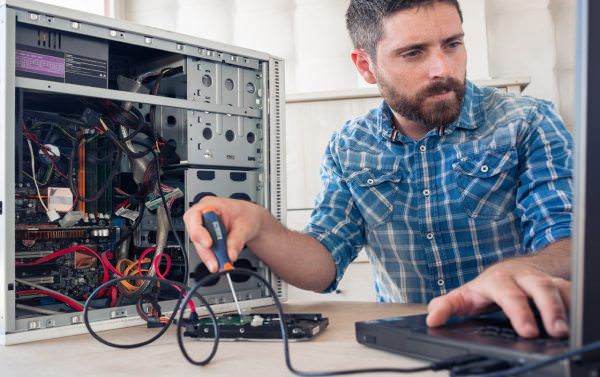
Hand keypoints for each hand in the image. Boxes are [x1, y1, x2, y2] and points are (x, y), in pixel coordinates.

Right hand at [183, 197, 265, 272]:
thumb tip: (230, 254)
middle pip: (195, 234)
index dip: (198, 231)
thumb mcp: (245, 225)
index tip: (209, 244)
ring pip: (199, 245)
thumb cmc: (247, 215)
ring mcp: (203, 228)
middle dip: (205, 251)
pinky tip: (220, 263)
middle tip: (215, 263)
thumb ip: (237, 240)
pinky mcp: (206, 239)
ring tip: (220, 265)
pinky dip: (212, 258)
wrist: (251, 220)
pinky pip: (205, 250)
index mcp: (210, 204)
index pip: (194, 215)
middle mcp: (203, 215)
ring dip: (209, 257)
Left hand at [425, 259, 570, 337]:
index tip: (527, 331)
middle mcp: (522, 277)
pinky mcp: (557, 285)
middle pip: (539, 288)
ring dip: (566, 307)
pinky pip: (571, 291)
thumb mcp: (465, 295)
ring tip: (568, 330)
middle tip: (554, 331)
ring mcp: (542, 280)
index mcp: (498, 280)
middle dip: (549, 308)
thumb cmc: (488, 286)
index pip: (508, 294)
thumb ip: (447, 306)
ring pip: (558, 289)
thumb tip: (432, 318)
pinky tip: (578, 320)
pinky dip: (576, 304)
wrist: (512, 269)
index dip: (518, 311)